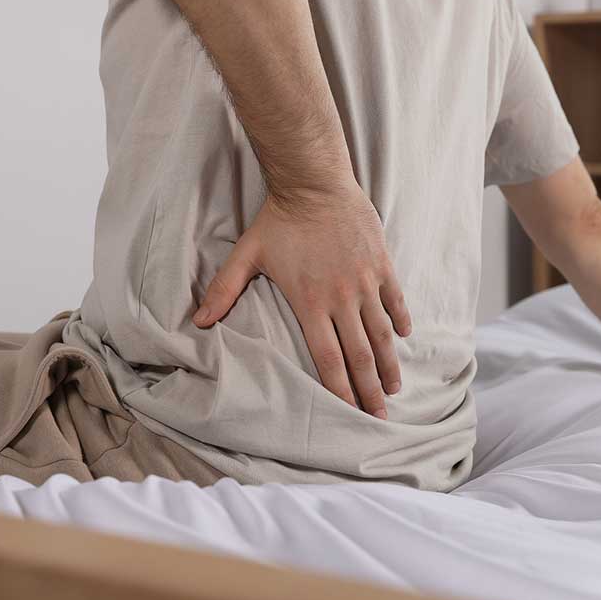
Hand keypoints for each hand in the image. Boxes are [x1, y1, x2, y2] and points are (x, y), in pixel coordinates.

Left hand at [193, 183, 411, 419]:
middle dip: (370, 389)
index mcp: (310, 303)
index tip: (349, 413)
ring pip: (382, 333)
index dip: (340, 390)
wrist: (315, 183)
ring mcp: (365, 282)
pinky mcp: (381, 264)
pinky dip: (401, 320)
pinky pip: (395, 300)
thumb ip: (224, 291)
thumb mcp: (247, 254)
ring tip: (394, 387)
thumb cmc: (280, 219)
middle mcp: (341, 299)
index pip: (328, 358)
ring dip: (389, 363)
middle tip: (379, 416)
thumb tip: (196, 322)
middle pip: (360, 355)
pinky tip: (404, 337)